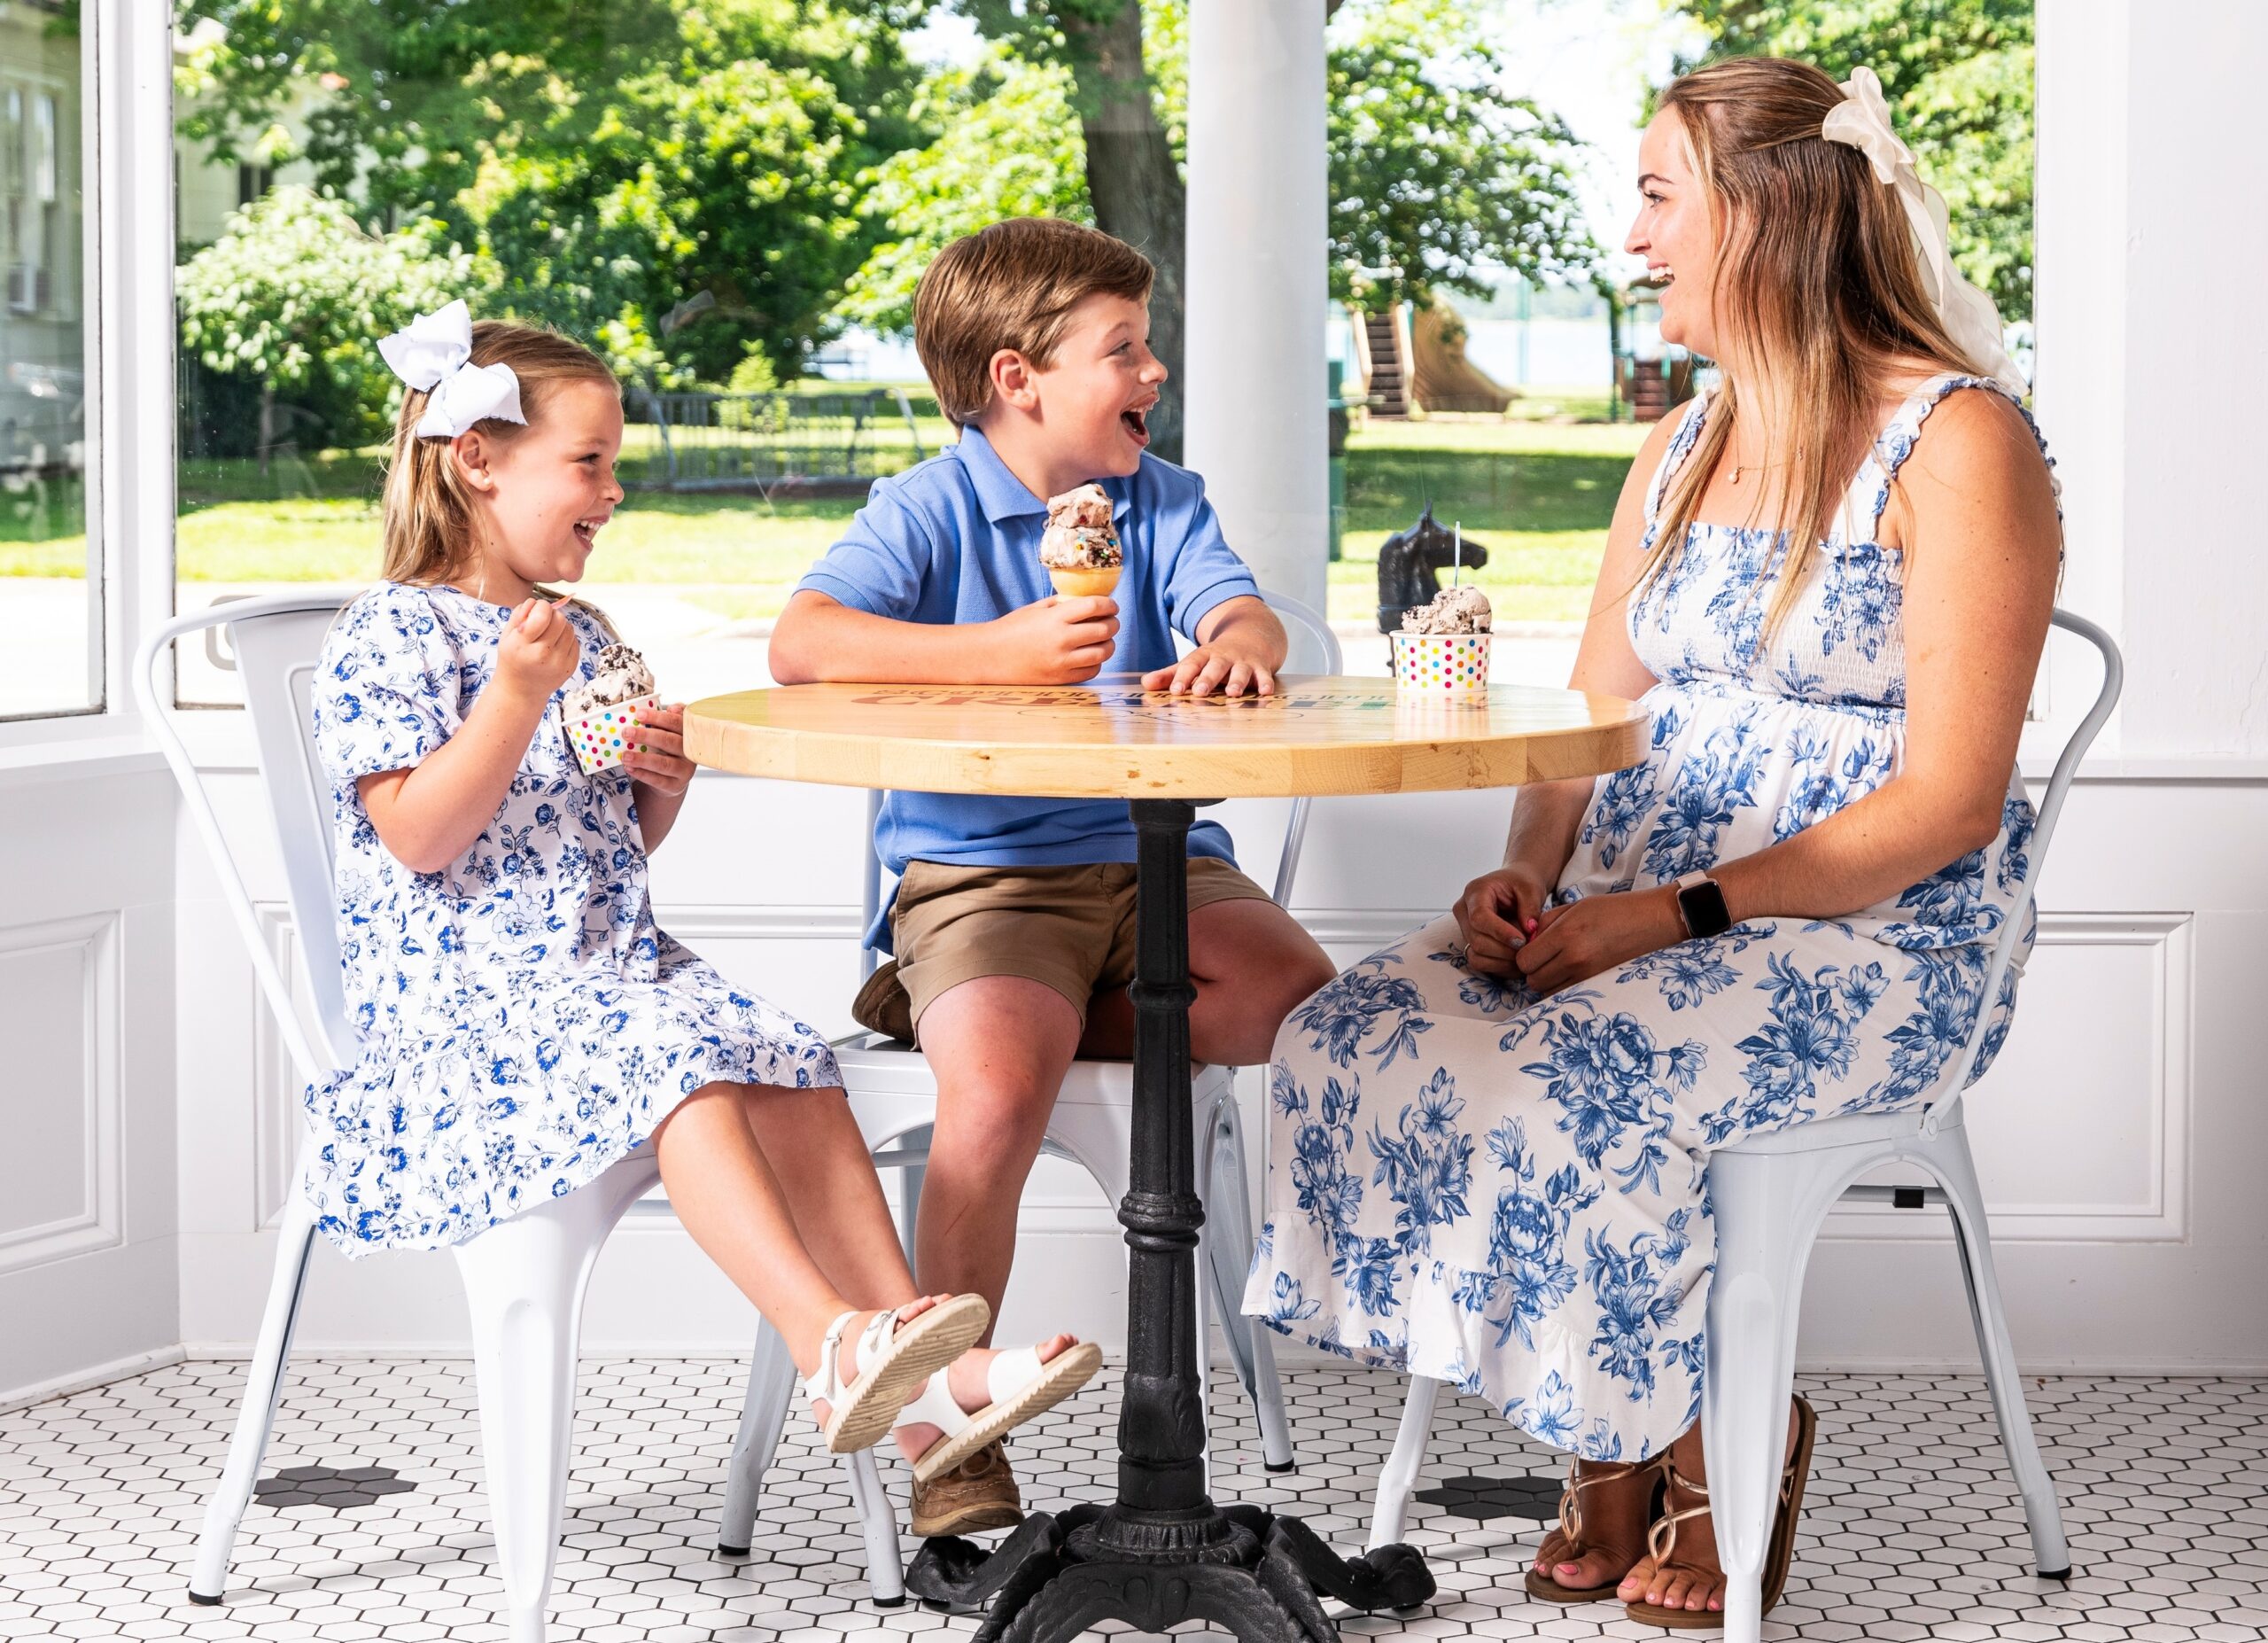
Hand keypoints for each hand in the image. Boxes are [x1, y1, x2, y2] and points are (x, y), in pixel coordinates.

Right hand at [495, 598, 578, 704]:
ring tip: (549, 634)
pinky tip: (555, 645)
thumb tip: (537, 602)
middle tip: (543, 622)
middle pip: (560, 619)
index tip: (538, 610)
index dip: (542, 606)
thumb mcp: (506, 636)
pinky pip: (575, 642)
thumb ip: (519, 614)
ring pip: (569, 629)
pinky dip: (566, 639)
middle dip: (552, 615)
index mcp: (521, 645)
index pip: (542, 615)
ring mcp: (558, 663)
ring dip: (560, 626)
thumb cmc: (512, 659)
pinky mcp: (570, 668)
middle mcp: (542, 655)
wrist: (520, 691)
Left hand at [620, 703, 695, 796]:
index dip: (658, 717)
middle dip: (646, 736)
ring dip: (642, 759)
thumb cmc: (668, 748)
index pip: (676, 722)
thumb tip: (669, 709)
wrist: (674, 776)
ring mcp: (685, 770)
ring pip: (663, 764)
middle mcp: (690, 752)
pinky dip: (642, 774)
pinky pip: (658, 780)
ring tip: (625, 755)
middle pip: (670, 742)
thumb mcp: (670, 731)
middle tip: (626, 732)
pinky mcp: (675, 785)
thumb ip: (667, 719)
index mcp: (690, 734)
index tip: (638, 714)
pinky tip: (629, 768)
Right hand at [991, 595, 1119, 683]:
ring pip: (1103, 653)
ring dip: (1109, 645)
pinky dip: (1097, 662)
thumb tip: (1089, 602)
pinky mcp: (1061, 678)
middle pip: (1104, 630)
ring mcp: (1062, 661)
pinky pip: (1091, 671)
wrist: (990, 656)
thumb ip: (1063, 604)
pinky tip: (1091, 656)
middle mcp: (1061, 639)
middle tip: (1111, 622)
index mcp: (1054, 618)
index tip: (1112, 606)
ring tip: (1105, 640)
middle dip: (1113, 624)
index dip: (1109, 605)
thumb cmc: (1012, 629)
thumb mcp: (1036, 609)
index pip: (1094, 606)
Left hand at [1141, 643, 1277, 696]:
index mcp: (1205, 656)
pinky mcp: (1262, 666)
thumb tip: (1145, 684)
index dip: (1182, 677)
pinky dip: (1266, 682)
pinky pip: (1264, 674)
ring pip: (1240, 671)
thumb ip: (1171, 674)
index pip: (1191, 664)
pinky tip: (1266, 691)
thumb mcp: (1196, 662)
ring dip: (1237, 681)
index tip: (1175, 690)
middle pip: (1215, 667)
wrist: (1253, 633)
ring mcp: (1244, 661)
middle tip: (1200, 691)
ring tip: (1233, 693)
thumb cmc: (1219, 656)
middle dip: (1207, 679)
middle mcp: (1224, 657)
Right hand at [1453, 864, 1551, 974]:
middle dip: (1505, 950)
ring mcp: (1465, 928)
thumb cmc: (1522, 883)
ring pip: (1476, 955)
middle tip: (1529, 950)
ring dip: (1502, 961)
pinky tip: (1516, 962)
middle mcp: (1463, 911)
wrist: (1516, 886)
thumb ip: (1531, 907)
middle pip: (1477, 940)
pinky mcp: (1470, 942)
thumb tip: (1529, 930)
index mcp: (1475, 892)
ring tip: (1524, 956)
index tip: (1522, 940)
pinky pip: (1480, 962)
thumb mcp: (1531, 888)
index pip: (1479, 917)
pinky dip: (1499, 966)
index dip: (1500, 932)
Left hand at [1515, 886, 1685, 993]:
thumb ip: (1546, 923)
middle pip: (1533, 981)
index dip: (1525, 956)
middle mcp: (1575, 958)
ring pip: (1548, 993)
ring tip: (1560, 966)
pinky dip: (1563, 989)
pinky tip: (1572, 974)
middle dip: (1534, 971)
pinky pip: (1567, 996)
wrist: (1653, 922)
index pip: (1525, 960)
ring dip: (1548, 982)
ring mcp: (1588, 976)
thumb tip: (1527, 941)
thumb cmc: (1613, 910)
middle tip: (1546, 958)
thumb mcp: (1575, 907)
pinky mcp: (1599, 985)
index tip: (1534, 949)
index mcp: (1566, 934)